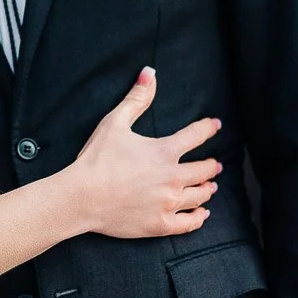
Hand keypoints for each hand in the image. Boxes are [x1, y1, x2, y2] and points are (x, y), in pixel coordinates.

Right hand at [65, 68, 221, 238]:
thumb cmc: (96, 158)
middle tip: (216, 165)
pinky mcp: (160, 224)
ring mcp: (168, 203)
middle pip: (204, 170)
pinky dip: (199, 217)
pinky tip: (202, 213)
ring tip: (210, 186)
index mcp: (164, 151)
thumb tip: (150, 72)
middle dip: (212, 166)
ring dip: (207, 189)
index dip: (208, 128)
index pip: (196, 135)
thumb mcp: (115, 122)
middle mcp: (172, 178)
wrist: (82, 197)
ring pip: (200, 196)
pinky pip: (190, 223)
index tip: (215, 125)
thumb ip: (137, 98)